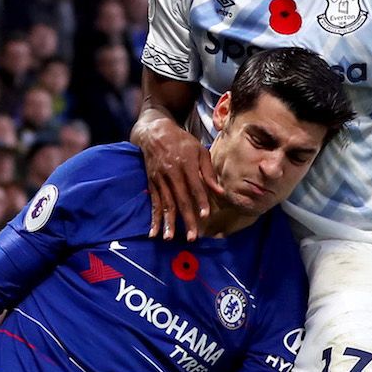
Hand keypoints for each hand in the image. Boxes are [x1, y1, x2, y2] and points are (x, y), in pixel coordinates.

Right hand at [142, 120, 219, 241]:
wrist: (154, 132)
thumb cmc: (181, 141)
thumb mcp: (199, 150)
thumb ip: (209, 171)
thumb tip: (220, 192)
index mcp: (186, 163)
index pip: (195, 185)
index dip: (200, 200)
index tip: (205, 215)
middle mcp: (172, 172)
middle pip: (180, 199)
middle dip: (186, 218)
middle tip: (192, 237)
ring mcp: (160, 179)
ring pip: (165, 204)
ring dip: (168, 222)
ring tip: (170, 238)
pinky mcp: (152, 183)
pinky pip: (153, 203)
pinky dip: (154, 218)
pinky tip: (154, 232)